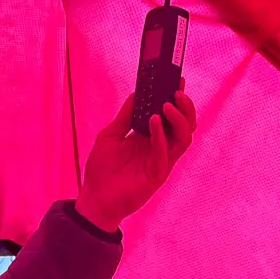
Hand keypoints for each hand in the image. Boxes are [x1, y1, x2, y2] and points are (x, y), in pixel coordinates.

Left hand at [75, 82, 197, 232]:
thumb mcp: (110, 135)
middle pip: (185, 126)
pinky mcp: (158, 174)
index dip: (177, 100)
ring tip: (166, 105)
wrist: (94, 197)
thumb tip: (136, 93)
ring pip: (184, 138)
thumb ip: (125, 116)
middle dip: (185, 108)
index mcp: (151, 137)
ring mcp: (161, 161)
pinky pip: (166, 152)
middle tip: (177, 92)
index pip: (172, 116)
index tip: (177, 81)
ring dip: (178, 119)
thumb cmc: (101, 168)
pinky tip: (153, 122)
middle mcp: (160, 148)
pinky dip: (161, 135)